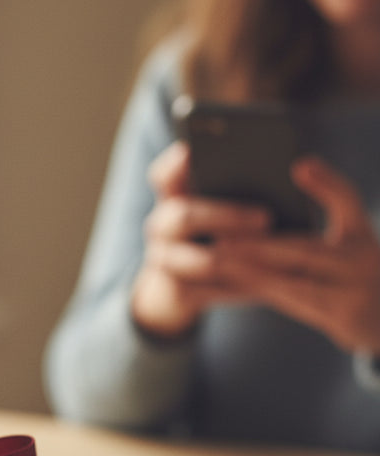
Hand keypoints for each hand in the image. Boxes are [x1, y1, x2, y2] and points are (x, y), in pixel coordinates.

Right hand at [131, 141, 271, 338]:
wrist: (181, 289)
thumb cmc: (217, 236)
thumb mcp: (221, 207)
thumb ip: (244, 185)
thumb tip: (302, 165)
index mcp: (174, 197)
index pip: (164, 175)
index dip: (174, 165)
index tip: (194, 152)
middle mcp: (162, 226)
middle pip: (183, 215)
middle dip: (226, 216)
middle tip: (267, 218)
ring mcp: (164, 261)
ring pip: (200, 259)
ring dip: (238, 257)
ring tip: (272, 254)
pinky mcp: (176, 292)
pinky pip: (209, 290)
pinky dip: (240, 286)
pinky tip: (268, 282)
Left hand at [213, 158, 379, 356]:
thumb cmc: (358, 276)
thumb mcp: (353, 241)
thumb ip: (328, 211)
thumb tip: (294, 172)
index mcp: (363, 238)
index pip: (348, 201)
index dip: (326, 182)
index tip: (299, 166)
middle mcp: (364, 262)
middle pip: (305, 249)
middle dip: (260, 244)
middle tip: (224, 236)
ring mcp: (356, 293)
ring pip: (294, 281)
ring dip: (253, 272)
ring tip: (221, 260)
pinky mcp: (344, 320)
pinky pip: (294, 305)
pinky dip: (264, 292)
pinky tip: (236, 285)